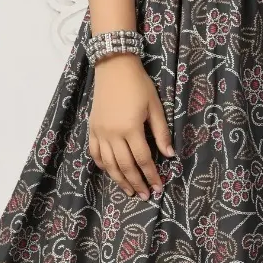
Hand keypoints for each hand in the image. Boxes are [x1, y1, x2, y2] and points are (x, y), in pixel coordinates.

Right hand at [87, 55, 175, 198]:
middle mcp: (113, 134)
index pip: (143, 159)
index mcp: (131, 129)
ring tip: (129, 191)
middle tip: (145, 195)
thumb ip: (161, 132)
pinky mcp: (92, 128)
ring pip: (108, 164)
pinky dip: (102, 165)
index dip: (151, 175)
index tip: (159, 187)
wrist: (114, 67)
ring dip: (119, 180)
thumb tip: (170, 155)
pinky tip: (110, 172)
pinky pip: (95, 153)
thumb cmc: (139, 85)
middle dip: (136, 183)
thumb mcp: (155, 107)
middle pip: (125, 166)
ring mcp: (100, 132)